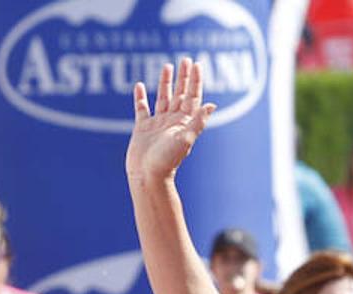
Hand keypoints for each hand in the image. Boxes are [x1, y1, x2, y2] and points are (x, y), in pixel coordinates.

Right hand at [126, 58, 215, 181]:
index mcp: (184, 122)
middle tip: (185, 59)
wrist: (148, 175)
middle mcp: (172, 121)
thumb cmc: (168, 159)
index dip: (195, 80)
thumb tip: (212, 104)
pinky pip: (141, 109)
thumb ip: (198, 121)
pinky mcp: (142, 128)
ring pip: (163, 97)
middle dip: (183, 77)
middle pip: (180, 94)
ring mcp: (157, 124)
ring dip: (165, 82)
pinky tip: (139, 85)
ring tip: (167, 66)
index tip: (197, 64)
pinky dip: (140, 97)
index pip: (192, 97)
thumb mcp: (186, 138)